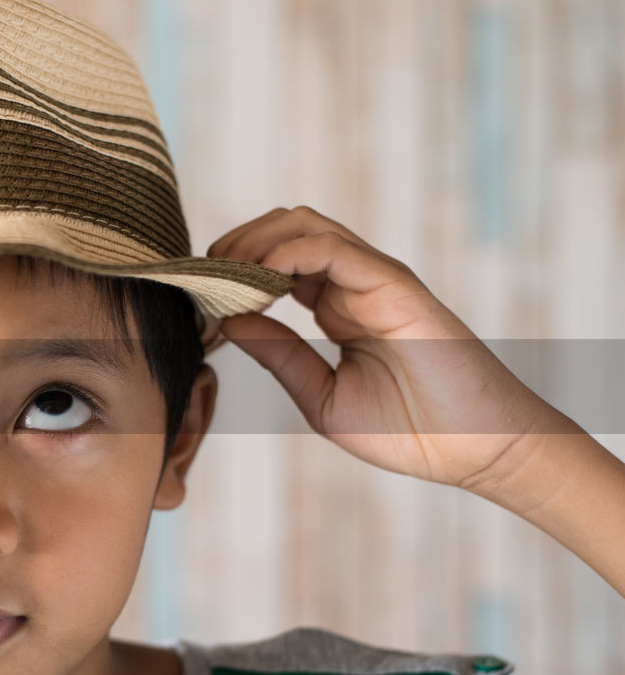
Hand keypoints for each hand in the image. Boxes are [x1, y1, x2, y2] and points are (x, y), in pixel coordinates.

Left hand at [207, 206, 579, 497]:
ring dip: (253, 242)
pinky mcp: (395, 284)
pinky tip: (259, 278)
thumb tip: (228, 321)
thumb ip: (277, 354)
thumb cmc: (408, 430)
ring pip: (304, 224)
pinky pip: (334, 248)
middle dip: (234, 245)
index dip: (231, 271)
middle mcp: (354, 283)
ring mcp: (375, 279)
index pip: (274, 262)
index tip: (200, 300)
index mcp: (336, 306)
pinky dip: (288, 252)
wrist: (475, 450)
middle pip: (283, 229)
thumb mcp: (320, 395)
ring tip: (224, 277)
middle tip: (203, 281)